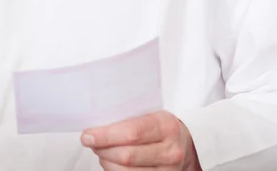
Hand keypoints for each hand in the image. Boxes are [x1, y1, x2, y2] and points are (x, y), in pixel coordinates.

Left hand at [81, 111, 201, 170]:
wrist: (188, 146)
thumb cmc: (162, 127)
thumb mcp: (152, 114)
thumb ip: (129, 117)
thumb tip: (97, 123)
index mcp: (165, 126)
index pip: (131, 132)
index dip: (106, 135)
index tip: (87, 135)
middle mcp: (170, 152)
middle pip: (127, 156)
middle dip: (102, 149)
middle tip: (90, 141)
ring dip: (106, 162)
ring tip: (100, 151)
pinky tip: (110, 162)